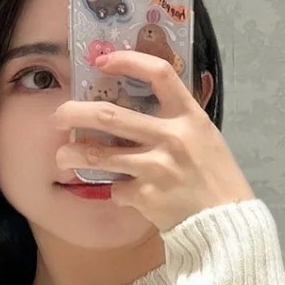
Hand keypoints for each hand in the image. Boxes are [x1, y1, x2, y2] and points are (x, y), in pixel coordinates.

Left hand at [54, 49, 255, 233]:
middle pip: (110, 116)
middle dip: (75, 113)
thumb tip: (138, 103)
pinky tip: (125, 194)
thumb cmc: (215, 178)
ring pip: (98, 154)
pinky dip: (117, 191)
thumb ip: (176, 120)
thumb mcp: (205, 138)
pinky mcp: (146, 196)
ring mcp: (156, 167)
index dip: (128, 61)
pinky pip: (116, 189)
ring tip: (62, 157)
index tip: (103, 60)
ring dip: (72, 154)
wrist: (225, 224)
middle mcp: (171, 137)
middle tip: (59, 115)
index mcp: (190, 117)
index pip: (159, 75)